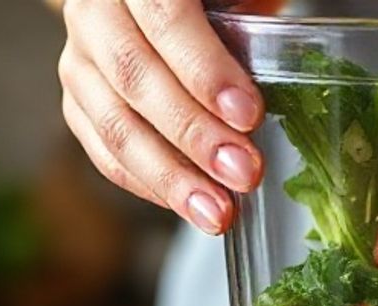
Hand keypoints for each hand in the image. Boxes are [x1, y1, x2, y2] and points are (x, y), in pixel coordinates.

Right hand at [58, 0, 265, 234]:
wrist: (173, 4)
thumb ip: (256, 15)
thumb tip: (297, 56)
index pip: (166, 19)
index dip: (206, 70)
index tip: (249, 115)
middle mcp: (95, 14)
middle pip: (136, 78)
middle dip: (195, 135)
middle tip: (245, 174)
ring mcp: (81, 62)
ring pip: (115, 126)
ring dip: (172, 177)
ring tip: (218, 212)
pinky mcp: (79, 104)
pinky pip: (106, 153)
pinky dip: (150, 185)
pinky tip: (190, 206)